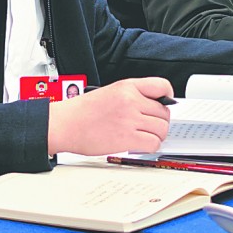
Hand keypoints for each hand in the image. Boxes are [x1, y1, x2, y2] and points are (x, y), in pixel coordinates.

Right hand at [46, 77, 172, 155]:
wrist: (64, 124)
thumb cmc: (83, 111)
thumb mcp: (111, 92)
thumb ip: (133, 95)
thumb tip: (155, 105)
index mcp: (127, 86)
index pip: (162, 86)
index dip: (168, 97)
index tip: (165, 104)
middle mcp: (131, 100)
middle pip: (164, 112)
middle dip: (160, 121)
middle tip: (149, 126)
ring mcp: (130, 119)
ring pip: (162, 129)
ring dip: (157, 135)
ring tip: (144, 136)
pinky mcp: (126, 138)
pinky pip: (153, 143)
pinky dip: (150, 146)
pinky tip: (140, 145)